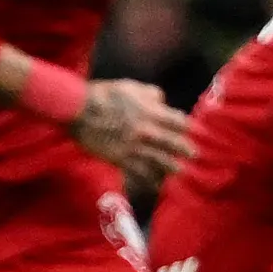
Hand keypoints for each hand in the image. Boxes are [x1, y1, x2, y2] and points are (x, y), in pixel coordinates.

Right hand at [76, 79, 194, 175]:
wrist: (78, 110)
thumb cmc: (105, 95)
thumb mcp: (132, 87)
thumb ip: (152, 94)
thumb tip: (163, 102)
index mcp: (152, 112)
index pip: (180, 123)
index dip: (188, 128)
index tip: (193, 132)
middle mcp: (147, 131)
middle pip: (175, 144)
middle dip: (186, 150)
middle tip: (194, 155)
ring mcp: (134, 147)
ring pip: (160, 162)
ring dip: (172, 168)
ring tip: (179, 171)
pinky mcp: (121, 159)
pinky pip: (139, 172)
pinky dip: (149, 179)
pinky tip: (156, 184)